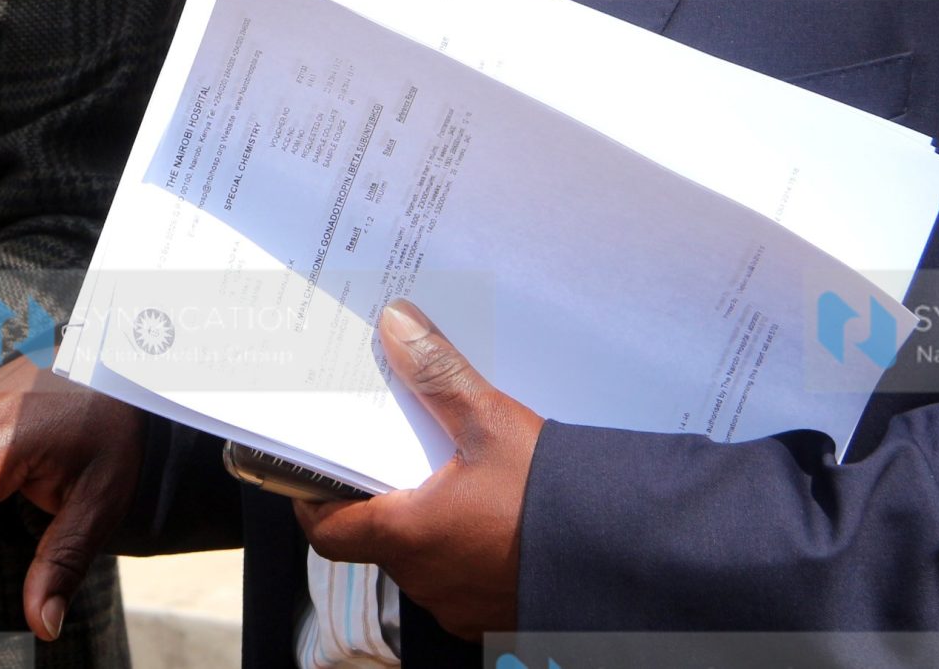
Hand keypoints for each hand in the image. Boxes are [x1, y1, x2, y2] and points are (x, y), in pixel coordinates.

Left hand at [296, 300, 543, 639]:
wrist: (627, 560)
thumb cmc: (553, 501)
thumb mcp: (493, 423)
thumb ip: (439, 373)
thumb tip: (394, 324)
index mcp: (409, 535)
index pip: (328, 530)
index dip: (312, 500)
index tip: (310, 471)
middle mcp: (426, 578)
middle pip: (378, 537)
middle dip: (383, 495)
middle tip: (390, 451)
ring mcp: (462, 603)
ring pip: (424, 558)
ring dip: (428, 521)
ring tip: (448, 473)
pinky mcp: (499, 613)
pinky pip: (465, 576)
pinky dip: (466, 545)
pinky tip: (493, 511)